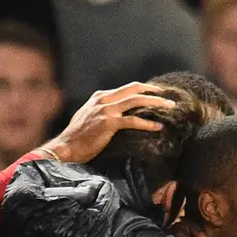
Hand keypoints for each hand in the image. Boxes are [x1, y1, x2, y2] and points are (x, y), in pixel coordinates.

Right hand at [39, 82, 175, 163]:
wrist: (66, 147)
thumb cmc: (77, 137)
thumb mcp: (89, 117)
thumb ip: (102, 112)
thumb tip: (118, 114)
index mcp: (100, 97)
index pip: (126, 88)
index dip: (143, 90)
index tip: (156, 94)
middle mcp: (103, 100)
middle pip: (134, 89)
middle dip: (153, 91)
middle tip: (168, 97)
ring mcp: (106, 110)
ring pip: (136, 101)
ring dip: (155, 103)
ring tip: (169, 107)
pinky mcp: (108, 123)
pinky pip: (133, 120)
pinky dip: (147, 123)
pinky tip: (158, 127)